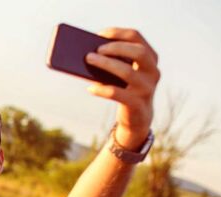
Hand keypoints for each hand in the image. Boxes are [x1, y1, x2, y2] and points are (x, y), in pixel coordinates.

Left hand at [86, 28, 159, 148]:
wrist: (136, 119)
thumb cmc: (125, 89)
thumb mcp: (121, 74)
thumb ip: (112, 62)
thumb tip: (87, 54)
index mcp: (150, 58)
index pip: (137, 37)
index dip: (118, 33)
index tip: (99, 34)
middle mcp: (153, 72)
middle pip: (138, 52)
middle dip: (116, 48)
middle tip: (95, 50)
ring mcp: (147, 89)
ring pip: (127, 72)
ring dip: (106, 64)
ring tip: (88, 60)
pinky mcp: (137, 105)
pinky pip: (118, 94)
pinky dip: (102, 89)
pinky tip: (90, 88)